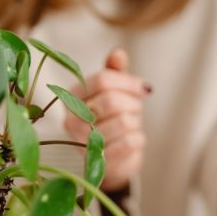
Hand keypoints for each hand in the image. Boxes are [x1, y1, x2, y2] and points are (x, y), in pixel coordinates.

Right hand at [64, 49, 150, 190]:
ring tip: (130, 126)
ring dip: (136, 122)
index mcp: (73, 96)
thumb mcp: (114, 93)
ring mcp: (83, 143)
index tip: (144, 89)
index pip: (102, 80)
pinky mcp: (99, 162)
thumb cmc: (112, 119)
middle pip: (111, 101)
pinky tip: (131, 140)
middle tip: (135, 110)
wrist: (113, 159)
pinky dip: (138, 138)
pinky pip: (129, 142)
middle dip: (133, 104)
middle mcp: (72, 120)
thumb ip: (115, 73)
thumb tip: (118, 53)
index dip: (129, 82)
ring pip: (123, 122)